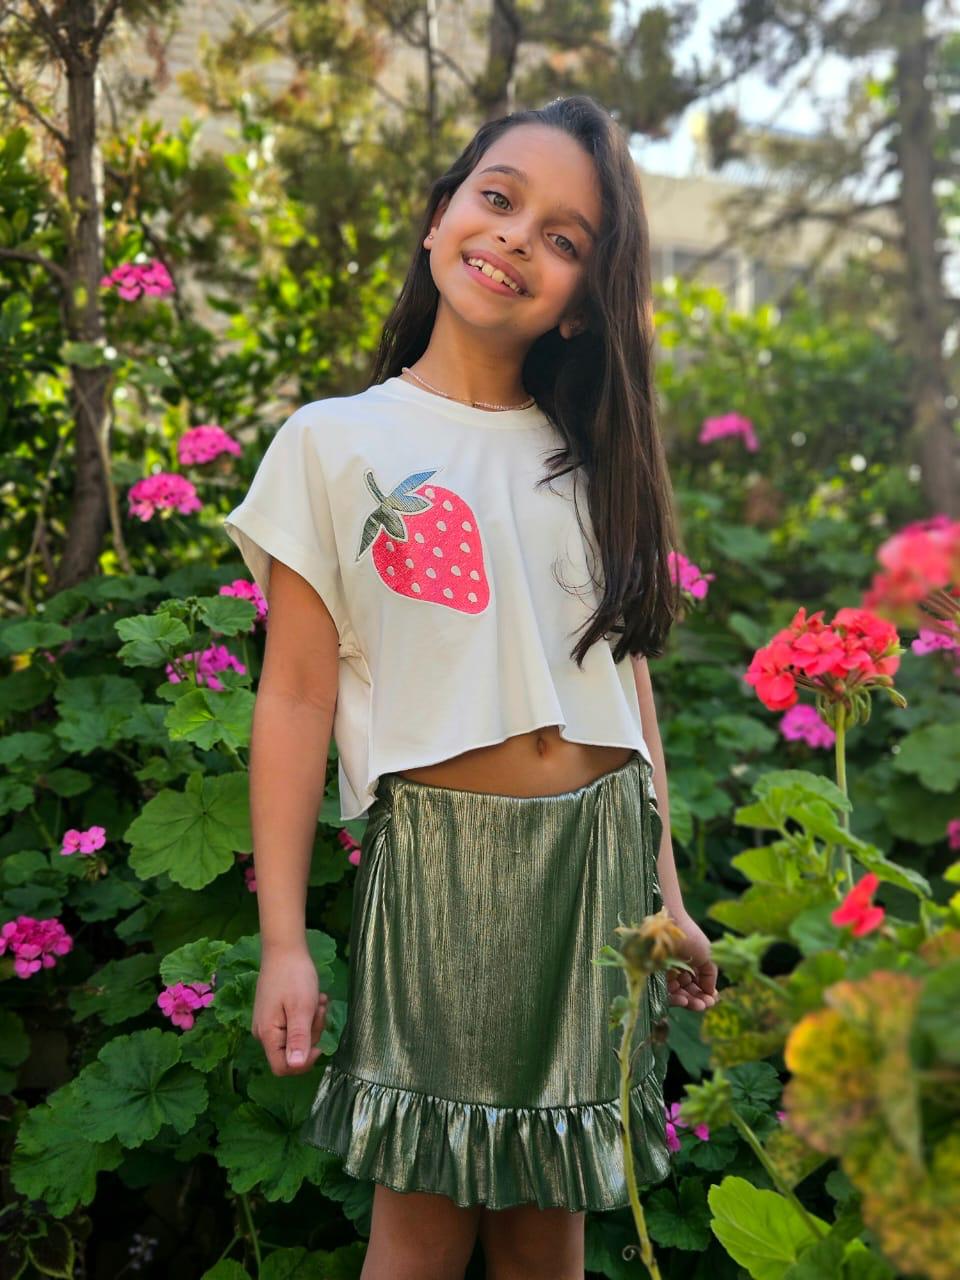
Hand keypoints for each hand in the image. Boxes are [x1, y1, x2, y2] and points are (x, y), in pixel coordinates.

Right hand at [252, 944, 328, 1074]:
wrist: (284, 949)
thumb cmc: (293, 977)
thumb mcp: (301, 1008)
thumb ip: (298, 1038)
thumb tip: (295, 1066)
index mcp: (267, 1035)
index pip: (283, 1067)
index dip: (303, 1062)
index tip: (320, 1043)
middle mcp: (263, 1033)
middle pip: (292, 1052)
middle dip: (312, 1033)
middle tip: (319, 1008)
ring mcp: (269, 1023)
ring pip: (296, 1037)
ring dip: (312, 1021)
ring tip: (318, 999)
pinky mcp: (275, 1014)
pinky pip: (294, 1024)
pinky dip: (307, 1014)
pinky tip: (314, 997)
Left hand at [665, 911, 718, 1011]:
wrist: (669, 925)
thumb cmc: (691, 937)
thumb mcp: (707, 955)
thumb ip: (710, 975)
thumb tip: (711, 993)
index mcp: (691, 965)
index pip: (698, 987)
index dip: (705, 995)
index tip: (711, 1000)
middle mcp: (678, 971)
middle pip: (688, 993)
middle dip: (698, 1001)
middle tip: (704, 1005)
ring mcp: (665, 974)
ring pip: (677, 995)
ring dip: (689, 1003)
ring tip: (697, 1004)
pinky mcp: (653, 977)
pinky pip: (664, 993)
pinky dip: (675, 999)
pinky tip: (685, 999)